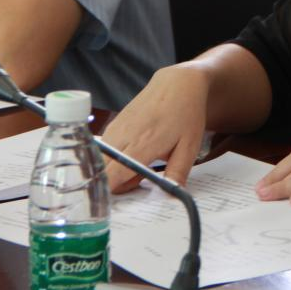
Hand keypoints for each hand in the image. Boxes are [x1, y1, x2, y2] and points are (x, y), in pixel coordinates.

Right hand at [101, 64, 208, 191]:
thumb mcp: (189, 147)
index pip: (112, 177)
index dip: (112, 194)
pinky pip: (104, 152)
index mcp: (142, 145)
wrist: (177, 84)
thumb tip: (171, 197)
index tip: (122, 205)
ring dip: (115, 172)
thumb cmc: (185, 115)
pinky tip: (132, 155)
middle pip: (102, 174)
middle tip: (140, 181)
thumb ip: (177, 173)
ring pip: (101, 163)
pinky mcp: (112, 126)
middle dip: (115, 186)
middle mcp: (122, 138)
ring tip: (141, 165)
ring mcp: (114, 130)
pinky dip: (113, 160)